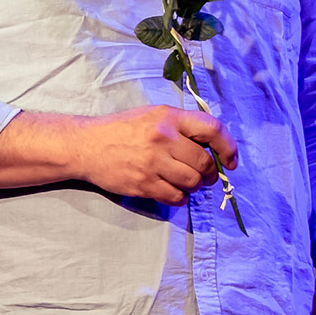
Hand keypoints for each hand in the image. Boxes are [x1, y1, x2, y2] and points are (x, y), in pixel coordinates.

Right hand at [73, 106, 238, 202]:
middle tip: (204, 177)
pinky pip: (176, 196)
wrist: (84, 146)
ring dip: (195, 186)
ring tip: (186, 183)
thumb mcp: (151, 116)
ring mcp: (152, 162)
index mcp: (168, 118)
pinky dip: (180, 197)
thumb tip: (212, 148)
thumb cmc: (120, 130)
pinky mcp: (143, 183)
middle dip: (210, 174)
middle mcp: (163, 138)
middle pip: (204, 162)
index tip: (230, 161)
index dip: (228, 147)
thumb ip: (180, 126)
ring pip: (192, 182)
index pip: (213, 130)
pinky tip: (173, 191)